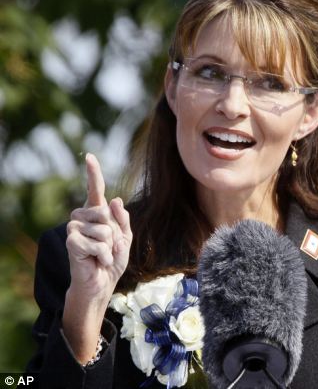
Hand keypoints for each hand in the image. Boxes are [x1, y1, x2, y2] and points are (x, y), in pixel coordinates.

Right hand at [66, 153, 132, 299]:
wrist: (102, 282)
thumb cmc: (112, 258)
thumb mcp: (125, 237)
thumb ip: (123, 218)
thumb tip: (115, 199)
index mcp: (96, 213)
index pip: (96, 190)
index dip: (93, 173)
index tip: (89, 156)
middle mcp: (82, 217)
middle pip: (105, 212)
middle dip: (114, 233)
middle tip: (107, 246)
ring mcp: (74, 228)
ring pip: (103, 229)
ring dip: (109, 246)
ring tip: (101, 254)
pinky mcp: (71, 241)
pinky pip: (98, 243)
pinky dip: (104, 255)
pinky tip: (98, 261)